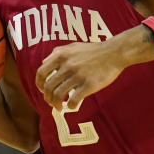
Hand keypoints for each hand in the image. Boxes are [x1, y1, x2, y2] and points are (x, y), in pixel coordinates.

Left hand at [34, 27, 153, 110]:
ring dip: (56, 104)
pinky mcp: (88, 85)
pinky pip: (73, 100)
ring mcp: (78, 76)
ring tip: (59, 107)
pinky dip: (70, 106)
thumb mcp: (73, 46)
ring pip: (58, 95)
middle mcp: (67, 65)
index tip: (42, 90)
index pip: (41, 73)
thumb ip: (57, 53)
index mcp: (61, 56)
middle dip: (47, 97)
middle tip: (51, 102)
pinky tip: (72, 106)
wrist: (114, 53)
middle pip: (48, 87)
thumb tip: (44, 63)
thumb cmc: (94, 50)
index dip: (39, 84)